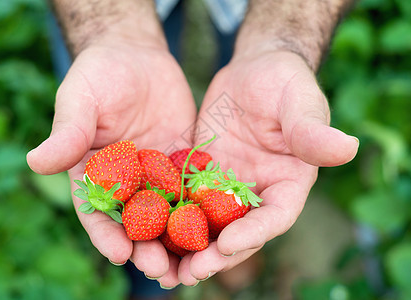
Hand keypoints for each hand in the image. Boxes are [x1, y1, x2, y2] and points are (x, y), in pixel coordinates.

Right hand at [26, 42, 196, 283]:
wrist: (136, 56)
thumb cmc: (99, 75)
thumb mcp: (80, 99)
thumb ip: (68, 132)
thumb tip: (34, 161)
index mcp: (93, 174)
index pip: (96, 211)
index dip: (106, 234)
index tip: (120, 254)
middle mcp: (125, 182)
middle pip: (134, 223)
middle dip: (146, 249)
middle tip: (161, 272)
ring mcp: (156, 174)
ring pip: (166, 215)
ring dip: (176, 241)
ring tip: (191, 266)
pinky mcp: (182, 163)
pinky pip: (192, 189)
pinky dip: (201, 210)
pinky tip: (216, 228)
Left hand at [173, 51, 358, 284]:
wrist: (253, 71)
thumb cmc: (285, 82)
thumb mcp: (299, 102)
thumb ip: (312, 130)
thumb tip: (347, 147)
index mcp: (287, 183)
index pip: (275, 217)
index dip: (253, 233)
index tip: (227, 244)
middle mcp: (256, 192)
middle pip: (237, 231)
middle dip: (215, 254)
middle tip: (190, 272)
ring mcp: (226, 185)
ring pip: (207, 223)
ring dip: (187, 246)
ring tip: (163, 267)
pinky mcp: (200, 173)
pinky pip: (183, 198)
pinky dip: (169, 216)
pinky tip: (147, 230)